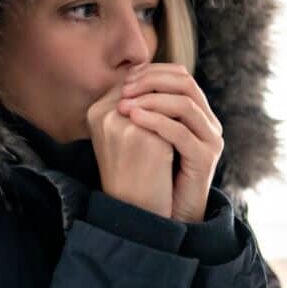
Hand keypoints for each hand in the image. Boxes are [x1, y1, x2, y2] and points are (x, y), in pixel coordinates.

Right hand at [86, 77, 175, 217]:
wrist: (134, 209)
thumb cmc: (129, 172)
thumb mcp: (123, 136)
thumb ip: (131, 108)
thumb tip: (149, 78)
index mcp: (95, 112)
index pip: (128, 81)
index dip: (152, 79)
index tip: (172, 82)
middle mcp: (104, 114)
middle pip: (143, 82)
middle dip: (166, 81)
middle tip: (185, 84)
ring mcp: (122, 123)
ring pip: (157, 93)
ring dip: (175, 95)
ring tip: (189, 102)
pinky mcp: (143, 136)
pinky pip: (168, 113)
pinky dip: (180, 113)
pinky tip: (191, 120)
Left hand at [117, 63, 224, 222]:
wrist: (165, 211)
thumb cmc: (150, 171)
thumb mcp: (145, 132)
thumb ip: (142, 107)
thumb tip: (123, 77)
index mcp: (197, 111)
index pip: (180, 76)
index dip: (153, 72)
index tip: (125, 78)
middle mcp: (208, 121)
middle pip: (185, 84)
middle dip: (152, 81)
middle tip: (124, 89)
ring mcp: (210, 139)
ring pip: (185, 105)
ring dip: (151, 99)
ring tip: (123, 105)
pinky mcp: (205, 158)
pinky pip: (181, 132)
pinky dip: (155, 121)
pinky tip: (134, 119)